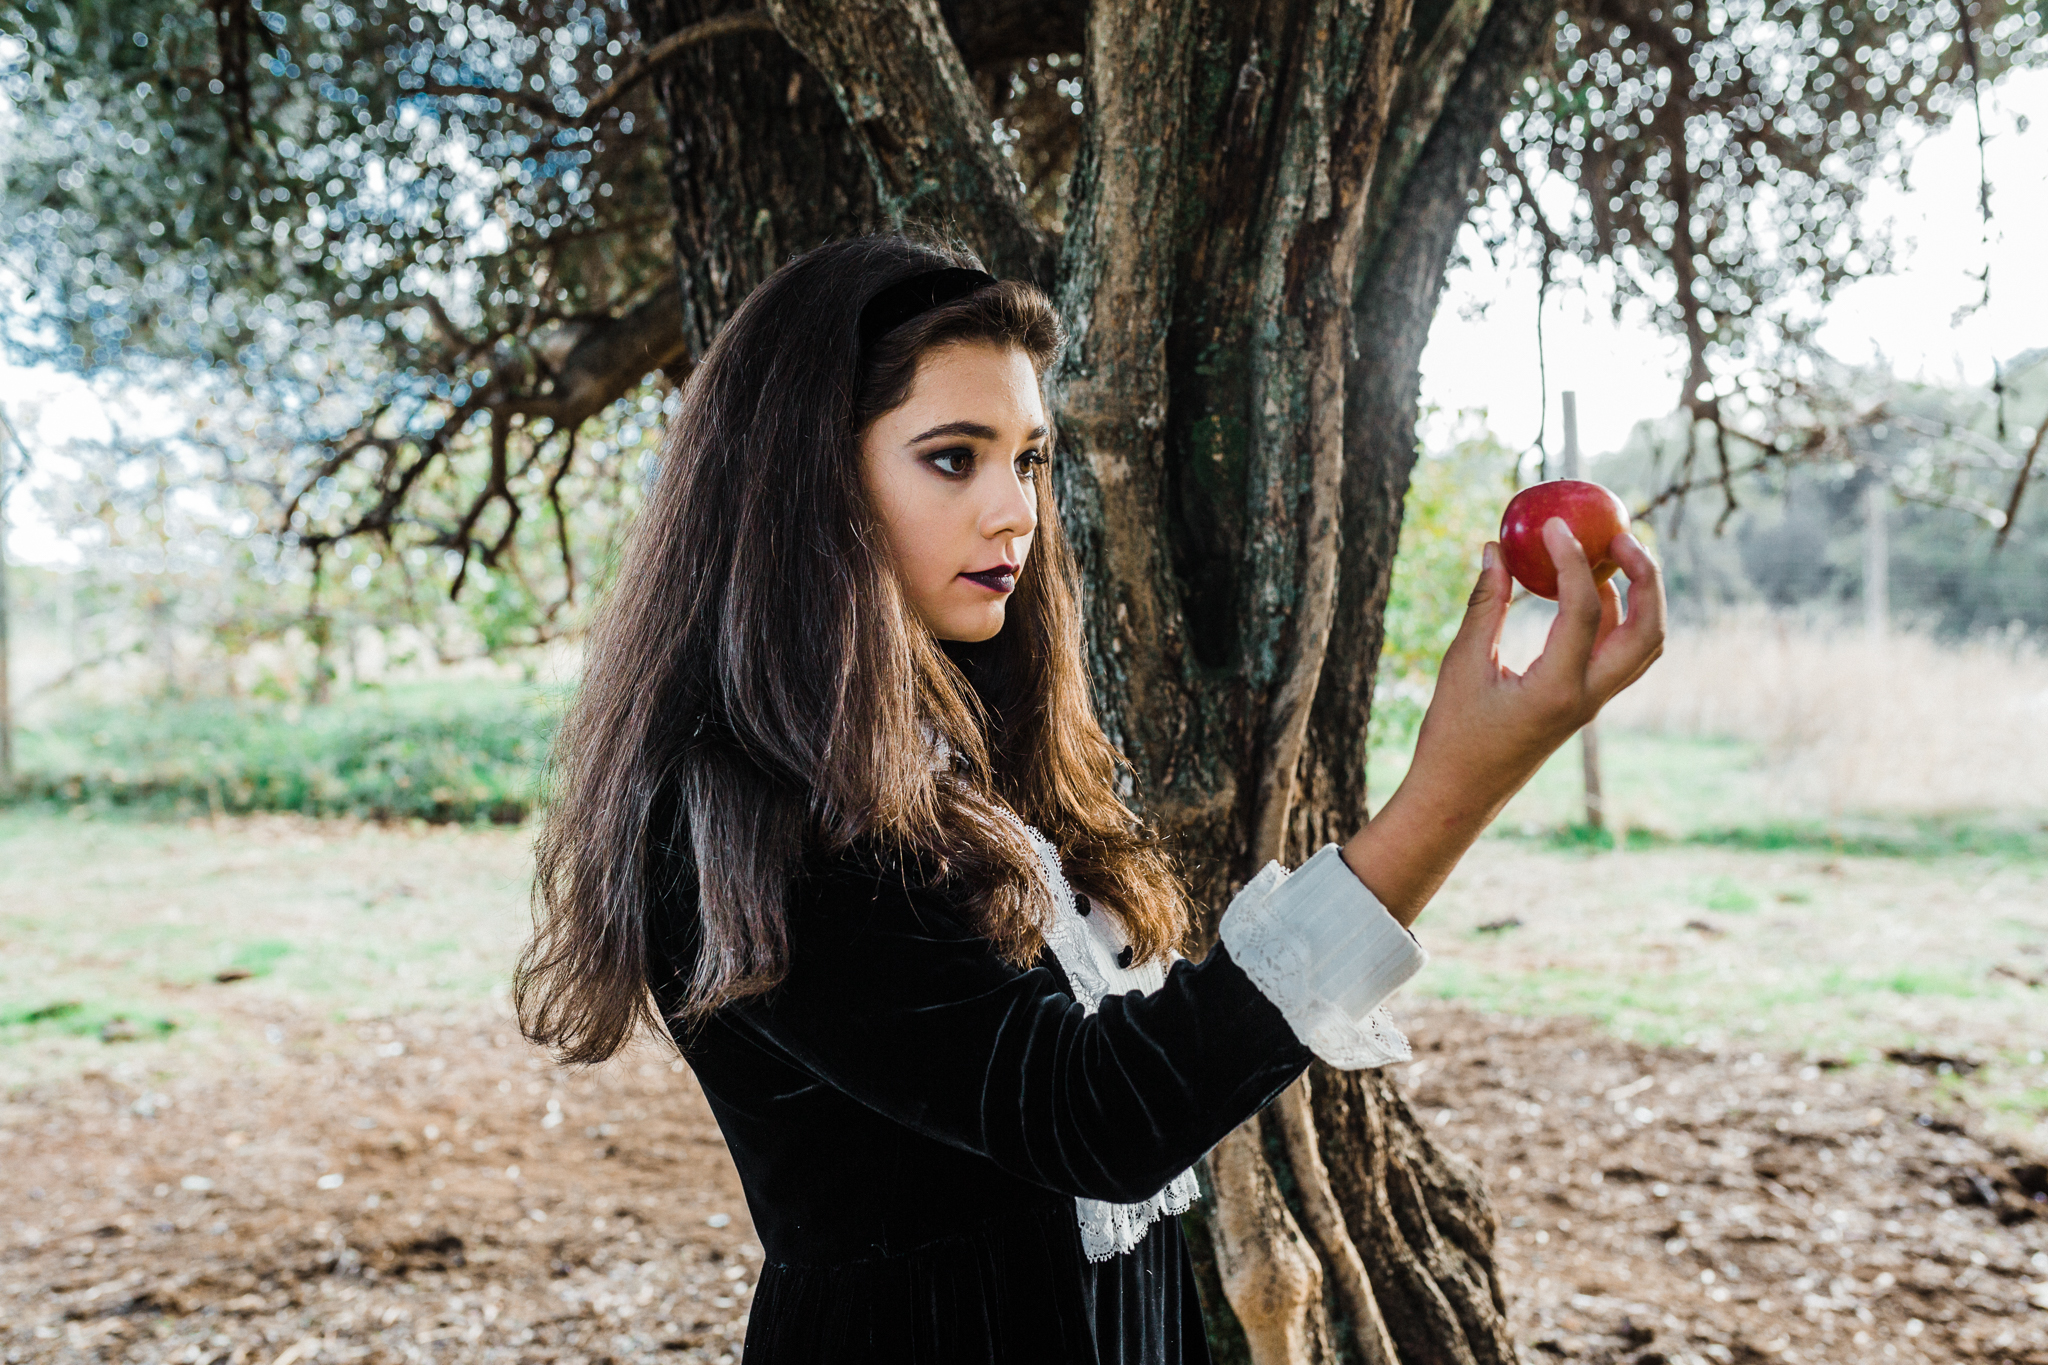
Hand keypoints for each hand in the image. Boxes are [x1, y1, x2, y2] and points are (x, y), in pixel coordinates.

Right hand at [1341, 520, 1664, 923]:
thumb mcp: (1461, 665)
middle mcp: (1588, 696)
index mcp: (1557, 689)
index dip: (1572, 559)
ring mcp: (1592, 702)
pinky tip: (1585, 590)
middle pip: (1649, 628)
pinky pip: (1621, 652)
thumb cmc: (1452, 735)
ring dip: (1641, 595)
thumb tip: (1495, 549)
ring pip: (1645, 643)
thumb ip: (1486, 605)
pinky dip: (1618, 615)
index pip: (1586, 609)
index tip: (1553, 526)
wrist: (1460, 795)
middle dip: (1645, 576)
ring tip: (1609, 556)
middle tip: (1617, 536)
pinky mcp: (1585, 702)